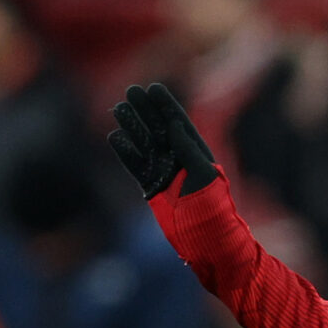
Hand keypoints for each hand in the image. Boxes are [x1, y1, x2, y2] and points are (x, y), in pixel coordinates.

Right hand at [108, 83, 219, 199]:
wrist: (206, 239)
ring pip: (145, 144)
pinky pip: (136, 166)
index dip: (166, 105)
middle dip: (146, 110)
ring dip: (132, 126)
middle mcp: (180, 160)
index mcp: (197, 153)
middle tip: (131, 91)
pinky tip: (115, 136)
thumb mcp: (205, 175)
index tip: (153, 88)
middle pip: (158, 129)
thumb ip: (189, 150)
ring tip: (119, 108)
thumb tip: (173, 126)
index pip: (179, 123)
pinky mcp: (152, 187)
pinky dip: (125, 152)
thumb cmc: (213, 208)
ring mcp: (165, 173)